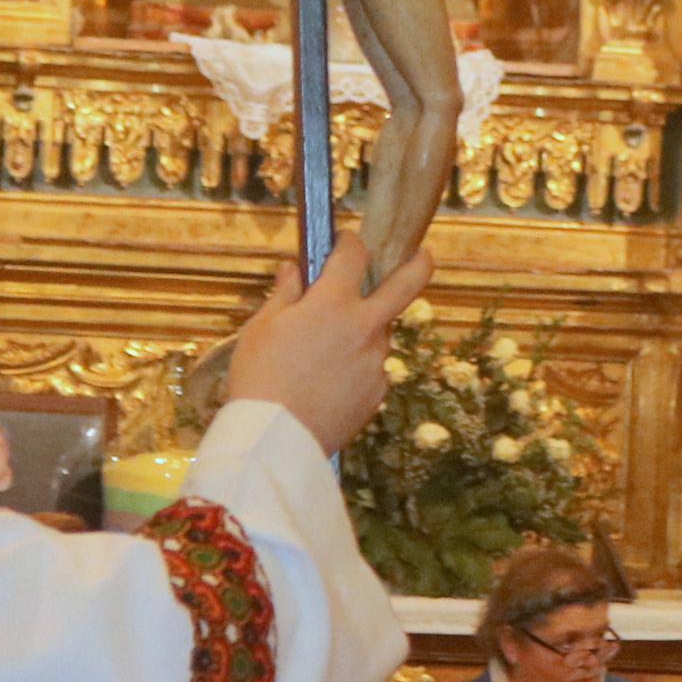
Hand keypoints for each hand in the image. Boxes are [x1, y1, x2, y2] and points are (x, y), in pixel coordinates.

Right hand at [220, 234, 434, 452]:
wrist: (275, 439)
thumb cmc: (259, 377)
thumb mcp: (262, 327)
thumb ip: (285, 293)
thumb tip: (293, 269)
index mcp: (333, 303)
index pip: (354, 255)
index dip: (349, 242)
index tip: (344, 242)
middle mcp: (364, 328)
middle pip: (408, 285)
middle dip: (418, 263)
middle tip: (422, 254)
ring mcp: (376, 361)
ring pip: (380, 332)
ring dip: (365, 329)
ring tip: (326, 351)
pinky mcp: (377, 392)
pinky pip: (371, 368)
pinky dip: (357, 366)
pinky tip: (328, 382)